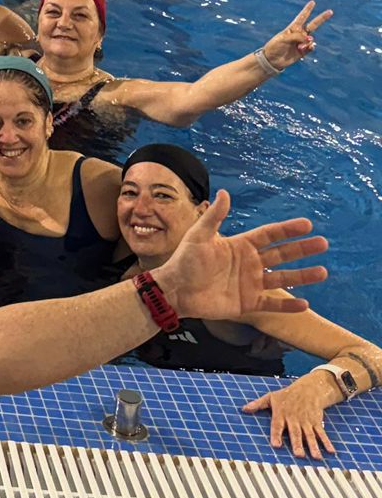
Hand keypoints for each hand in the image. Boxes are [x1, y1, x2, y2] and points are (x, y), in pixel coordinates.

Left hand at [153, 192, 325, 321]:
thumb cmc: (185, 260)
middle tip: (323, 243)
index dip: (287, 230)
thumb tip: (225, 192)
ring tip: (323, 272)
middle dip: (302, 249)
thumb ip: (214, 216)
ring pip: (282, 279)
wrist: (175, 290)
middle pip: (282, 255)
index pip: (270, 235)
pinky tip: (305, 303)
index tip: (307, 224)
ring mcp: (250, 284)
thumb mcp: (199, 235)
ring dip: (303, 276)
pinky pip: (272, 304)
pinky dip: (288, 305)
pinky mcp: (247, 303)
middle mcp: (250, 263)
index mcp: (240, 245)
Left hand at [241, 371, 340, 457]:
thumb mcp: (270, 397)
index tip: (276, 445)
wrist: (307, 389)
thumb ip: (257, 404)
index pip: (277, 426)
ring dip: (313, 446)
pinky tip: (330, 451)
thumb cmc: (286, 395)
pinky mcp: (316, 422)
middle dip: (297, 444)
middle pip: (296, 433)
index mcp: (281, 414)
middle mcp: (294, 419)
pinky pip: (321, 433)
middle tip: (299, 455)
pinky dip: (326, 442)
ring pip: (310, 435)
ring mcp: (306, 421)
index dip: (276, 435)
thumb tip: (244, 409)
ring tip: (316, 457)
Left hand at [261, 0, 331, 70]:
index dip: (307, 10)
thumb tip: (310, 40)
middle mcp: (299, 34)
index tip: (312, 2)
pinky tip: (304, 48)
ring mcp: (302, 42)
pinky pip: (311, 47)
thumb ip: (297, 36)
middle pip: (313, 25)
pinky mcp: (303, 51)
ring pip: (311, 39)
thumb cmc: (275, 46)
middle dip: (321, 18)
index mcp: (292, 28)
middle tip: (330, 11)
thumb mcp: (283, 38)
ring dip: (307, 42)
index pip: (302, 17)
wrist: (272, 60)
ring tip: (299, 46)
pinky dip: (310, 47)